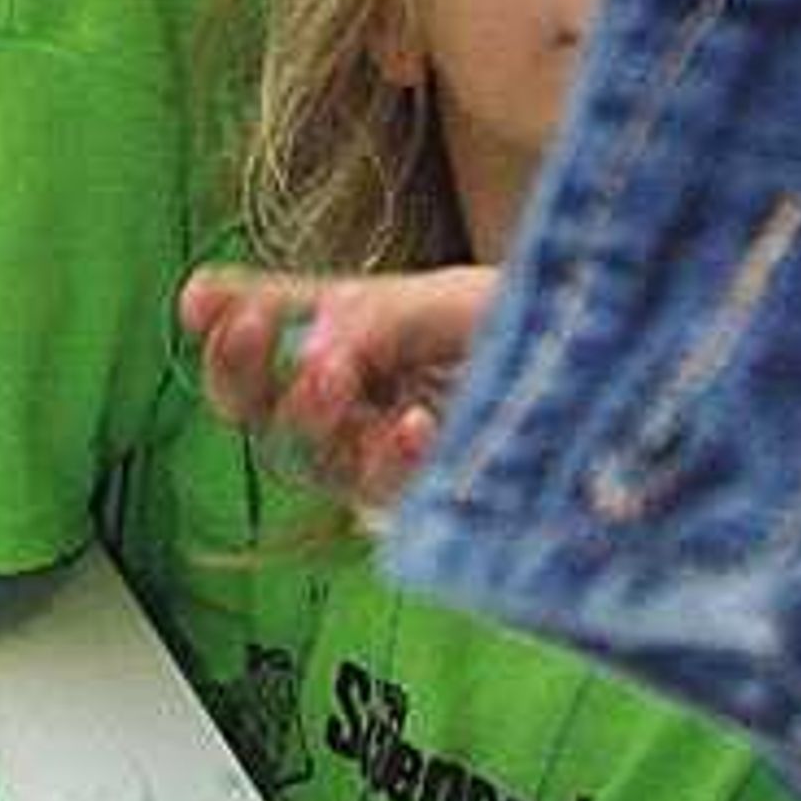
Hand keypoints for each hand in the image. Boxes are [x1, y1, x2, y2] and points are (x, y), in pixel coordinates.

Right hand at [178, 260, 500, 513]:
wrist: (596, 368)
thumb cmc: (522, 328)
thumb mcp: (447, 300)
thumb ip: (377, 318)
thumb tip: (308, 346)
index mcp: (337, 343)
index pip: (254, 341)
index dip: (219, 325)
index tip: (204, 301)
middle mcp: (347, 405)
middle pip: (254, 408)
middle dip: (239, 371)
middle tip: (251, 328)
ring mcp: (378, 457)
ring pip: (305, 456)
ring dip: (307, 416)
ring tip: (334, 376)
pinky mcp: (421, 500)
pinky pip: (382, 493)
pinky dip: (389, 458)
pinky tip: (412, 426)